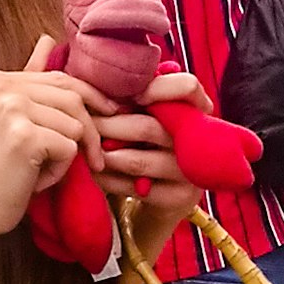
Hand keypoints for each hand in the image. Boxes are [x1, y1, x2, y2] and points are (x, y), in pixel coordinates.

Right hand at [0, 38, 96, 240]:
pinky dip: (61, 170)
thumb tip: (48, 39)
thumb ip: (31, 79)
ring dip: (68, 154)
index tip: (109, 113)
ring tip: (42, 168)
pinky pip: (69, 147)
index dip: (90, 98)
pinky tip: (37, 179)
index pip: (61, 78)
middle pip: (73, 98)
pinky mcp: (24, 136)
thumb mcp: (13, 116)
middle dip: (89, 130)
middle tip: (94, 158)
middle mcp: (2, 87)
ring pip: (74, 125)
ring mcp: (12, 109)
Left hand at [89, 68, 214, 223]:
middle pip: (147, 127)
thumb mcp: (148, 113)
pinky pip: (134, 188)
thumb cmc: (150, 141)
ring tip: (87, 149)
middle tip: (86, 125)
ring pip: (137, 161)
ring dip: (104, 154)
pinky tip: (96, 172)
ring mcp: (190, 172)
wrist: (165, 191)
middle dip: (108, 126)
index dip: (157, 88)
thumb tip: (95, 86)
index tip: (129, 96)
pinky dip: (107, 179)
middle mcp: (198, 139)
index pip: (188, 87)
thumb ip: (133, 96)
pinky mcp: (178, 197)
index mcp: (195, 108)